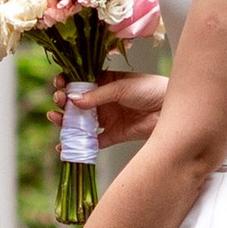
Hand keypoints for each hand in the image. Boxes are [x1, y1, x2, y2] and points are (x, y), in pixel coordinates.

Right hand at [49, 71, 166, 148]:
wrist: (170, 108)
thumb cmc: (150, 89)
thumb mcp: (122, 86)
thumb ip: (98, 94)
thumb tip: (73, 99)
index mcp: (104, 81)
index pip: (80, 81)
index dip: (67, 82)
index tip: (59, 83)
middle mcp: (102, 100)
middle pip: (76, 102)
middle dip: (63, 102)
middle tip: (59, 101)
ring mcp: (106, 118)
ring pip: (80, 122)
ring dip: (65, 121)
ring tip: (56, 119)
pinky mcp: (113, 135)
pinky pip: (92, 141)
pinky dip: (79, 144)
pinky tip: (64, 145)